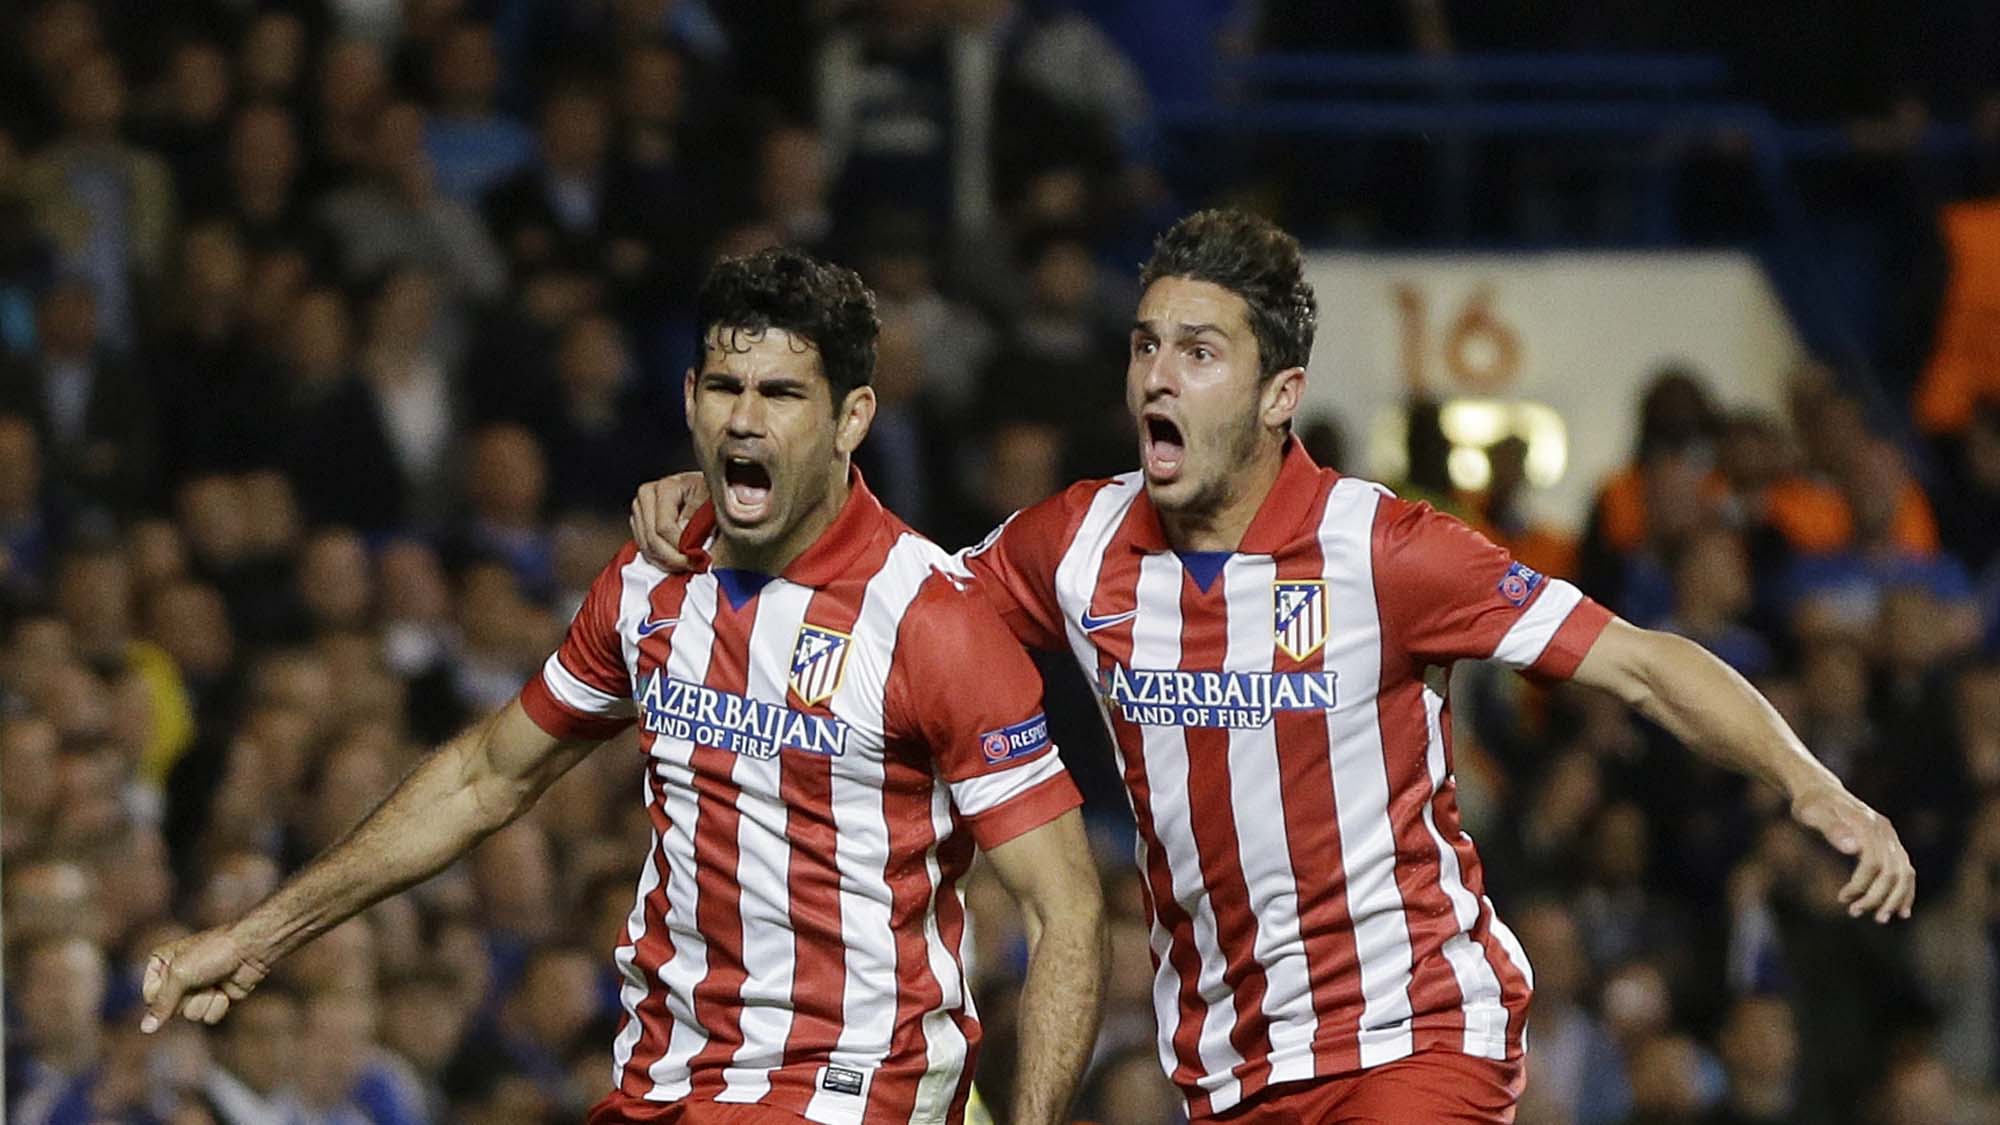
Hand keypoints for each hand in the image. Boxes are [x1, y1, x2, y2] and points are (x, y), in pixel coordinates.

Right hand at [140, 926, 271, 1032]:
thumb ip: (162, 1004)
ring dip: (205, 1001)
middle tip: (201, 981)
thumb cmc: (213, 952)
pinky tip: (227, 989)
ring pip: (191, 1016)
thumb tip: (145, 1029)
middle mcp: (177, 978)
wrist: (252, 949)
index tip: (181, 981)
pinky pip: (209, 1017)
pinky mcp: (216, 998)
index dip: (165, 997)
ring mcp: (198, 989)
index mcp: (161, 964)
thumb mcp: (180, 974)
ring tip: (215, 983)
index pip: (150, 998)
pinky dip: (219, 1005)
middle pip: (171, 1010)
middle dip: (188, 999)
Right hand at [628, 471, 707, 571]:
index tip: (697, 558)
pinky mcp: (638, 522)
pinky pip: (644, 549)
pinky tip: (676, 562)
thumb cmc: (710, 493)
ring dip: (666, 562)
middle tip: (691, 566)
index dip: (680, 547)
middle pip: (651, 539)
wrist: (704, 488)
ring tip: (686, 565)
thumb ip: (698, 519)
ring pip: (645, 547)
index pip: (664, 527)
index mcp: (665, 487)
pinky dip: (660, 560)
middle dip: (673, 558)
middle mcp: (647, 496)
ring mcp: (640, 509)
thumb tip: (686, 541)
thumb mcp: (712, 501)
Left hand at [1789, 782, 1914, 922]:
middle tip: (1855, 913)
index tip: (1842, 898)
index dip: (1860, 885)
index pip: (1873, 863)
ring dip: (1894, 899)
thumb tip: (1853, 848)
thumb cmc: (1811, 804)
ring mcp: (1890, 837)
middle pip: (1892, 872)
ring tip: (1878, 918)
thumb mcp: (1812, 813)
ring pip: (1904, 874)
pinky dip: (1906, 891)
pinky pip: (1905, 870)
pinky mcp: (1890, 844)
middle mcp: (1884, 831)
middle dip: (1877, 897)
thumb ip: (1831, 828)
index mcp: (1867, 824)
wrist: (1820, 792)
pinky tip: (1902, 910)